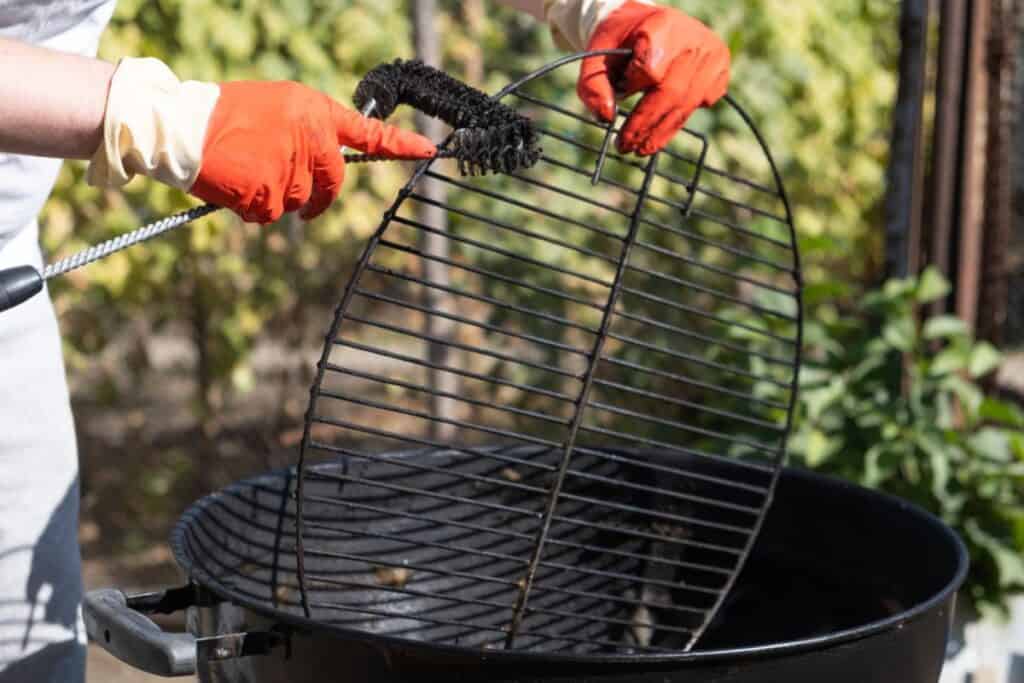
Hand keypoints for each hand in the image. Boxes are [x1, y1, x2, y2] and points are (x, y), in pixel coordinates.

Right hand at [191, 81, 435, 222]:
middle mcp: (310, 138)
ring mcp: (291, 167)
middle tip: (304, 203)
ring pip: (299, 203)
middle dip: (319, 198)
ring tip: (247, 173)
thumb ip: (307, 131)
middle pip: (332, 184)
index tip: (428, 150)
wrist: (179, 126)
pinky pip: (271, 215)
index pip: (366, 132)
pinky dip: (254, 209)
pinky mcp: (269, 193)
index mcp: (314, 111)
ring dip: (277, 199)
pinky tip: (236, 186)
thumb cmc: (224, 115)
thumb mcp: (276, 108)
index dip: (399, 144)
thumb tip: (323, 164)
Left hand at [577, 1, 729, 155]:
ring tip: (640, 149)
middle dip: (645, 126)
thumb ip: (593, 85)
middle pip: (671, 93)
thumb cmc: (622, 40)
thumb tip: (606, 118)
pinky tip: (660, 128)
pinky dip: (677, 121)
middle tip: (625, 147)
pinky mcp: (721, 72)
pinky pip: (699, 105)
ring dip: (660, 132)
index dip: (632, 87)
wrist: (649, 23)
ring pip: (686, 105)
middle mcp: (695, 39)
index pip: (650, 69)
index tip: (620, 92)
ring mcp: (713, 56)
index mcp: (663, 26)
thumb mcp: (597, 54)